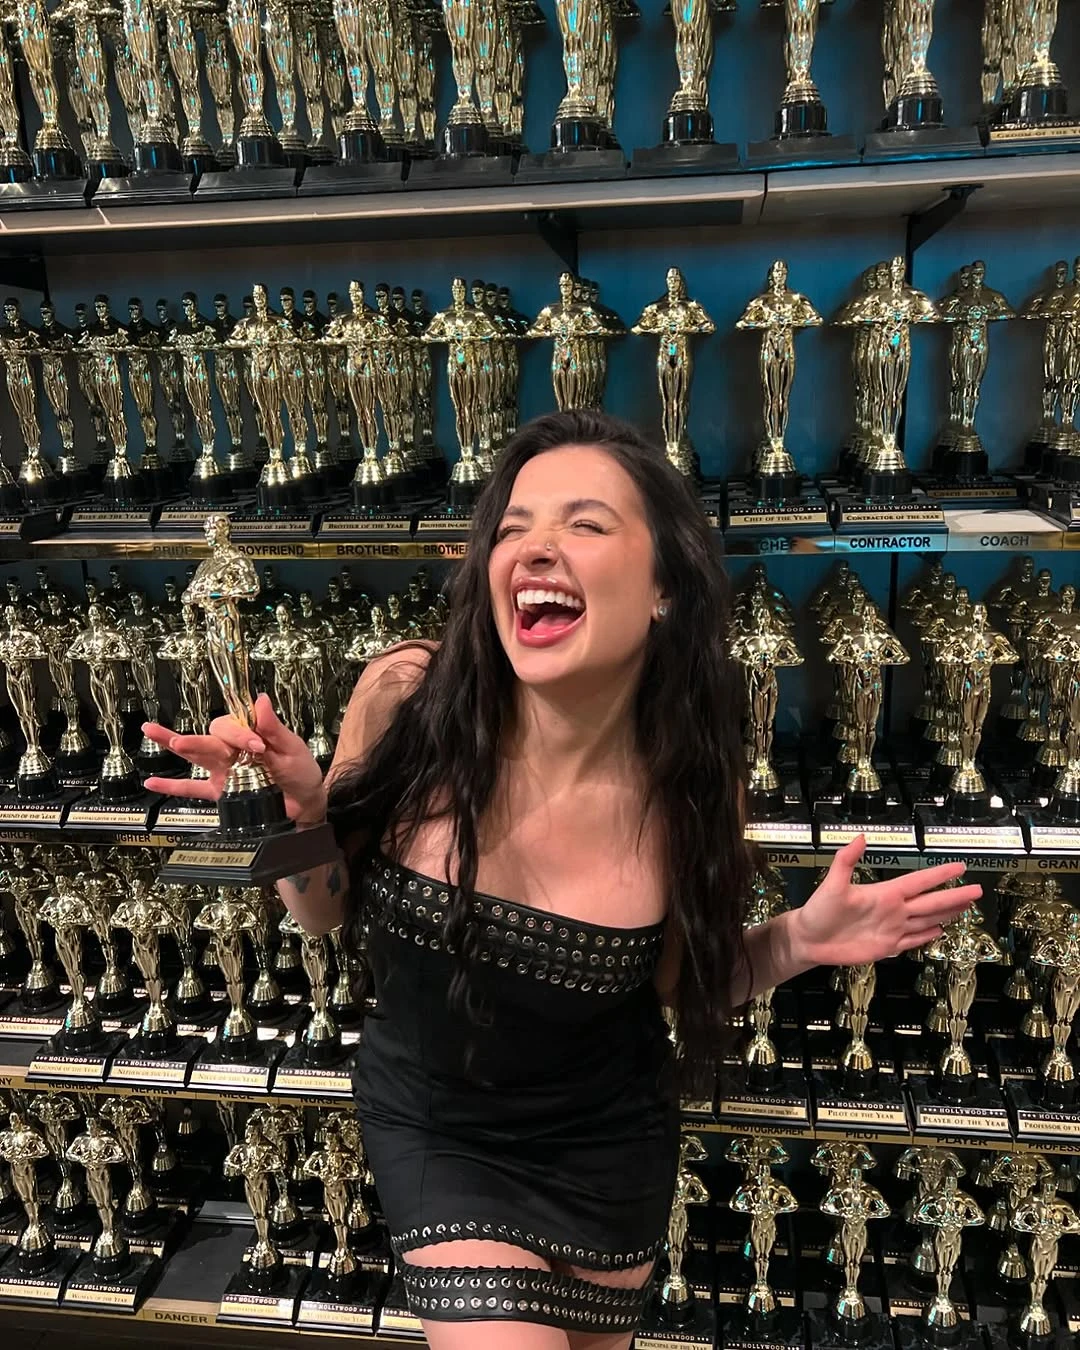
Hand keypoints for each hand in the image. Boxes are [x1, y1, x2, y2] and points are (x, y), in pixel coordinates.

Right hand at [142, 693, 327, 825]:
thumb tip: (261, 699)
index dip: (239, 734)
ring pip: (195, 756)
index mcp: (249, 734)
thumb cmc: (300, 771)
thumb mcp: (291, 747)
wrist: (305, 802)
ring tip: (151, 731)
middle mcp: (233, 750)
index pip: (233, 727)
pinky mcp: (222, 791)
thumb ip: (273, 727)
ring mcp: (224, 770)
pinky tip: (152, 782)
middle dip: (195, 740)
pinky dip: (172, 787)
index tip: (256, 744)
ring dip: (173, 744)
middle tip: (181, 741)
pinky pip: (193, 789)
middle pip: (209, 739)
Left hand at [789, 835, 981, 967]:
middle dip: (955, 897)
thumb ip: (846, 860)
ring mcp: (892, 928)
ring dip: (947, 914)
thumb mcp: (832, 883)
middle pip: (931, 902)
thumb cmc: (818, 910)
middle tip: (977, 891)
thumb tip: (860, 837)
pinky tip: (940, 931)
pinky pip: (912, 940)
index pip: (919, 882)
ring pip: (927, 920)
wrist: (809, 939)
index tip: (959, 867)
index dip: (939, 875)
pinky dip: (927, 936)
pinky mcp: (887, 946)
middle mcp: (893, 910)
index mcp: (884, 893)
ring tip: (966, 907)